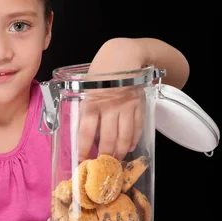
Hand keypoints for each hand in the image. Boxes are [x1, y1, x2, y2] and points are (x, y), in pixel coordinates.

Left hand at [78, 38, 146, 160]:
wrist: (123, 55)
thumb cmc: (101, 71)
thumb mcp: (86, 87)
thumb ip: (85, 108)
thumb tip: (82, 131)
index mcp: (91, 102)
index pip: (86, 133)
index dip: (84, 150)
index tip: (82, 160)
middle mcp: (109, 107)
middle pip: (108, 139)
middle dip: (104, 156)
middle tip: (102, 166)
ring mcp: (126, 107)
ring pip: (124, 137)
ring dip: (120, 152)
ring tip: (116, 160)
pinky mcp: (139, 106)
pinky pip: (137, 128)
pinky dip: (134, 140)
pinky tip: (130, 147)